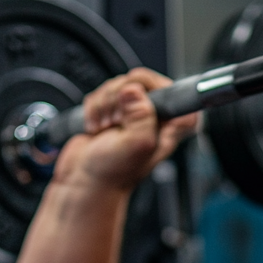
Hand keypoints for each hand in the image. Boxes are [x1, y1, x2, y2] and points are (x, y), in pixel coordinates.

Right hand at [51, 68, 197, 192]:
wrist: (84, 182)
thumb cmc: (112, 174)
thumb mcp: (135, 146)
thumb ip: (142, 117)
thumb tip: (134, 90)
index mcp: (170, 126)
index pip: (177, 92)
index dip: (155, 88)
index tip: (139, 99)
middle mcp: (153, 117)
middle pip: (141, 80)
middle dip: (120, 96)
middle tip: (116, 119)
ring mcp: (132, 113)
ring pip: (119, 85)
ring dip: (104, 104)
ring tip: (105, 127)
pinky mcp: (113, 111)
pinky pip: (102, 92)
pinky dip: (94, 107)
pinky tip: (96, 126)